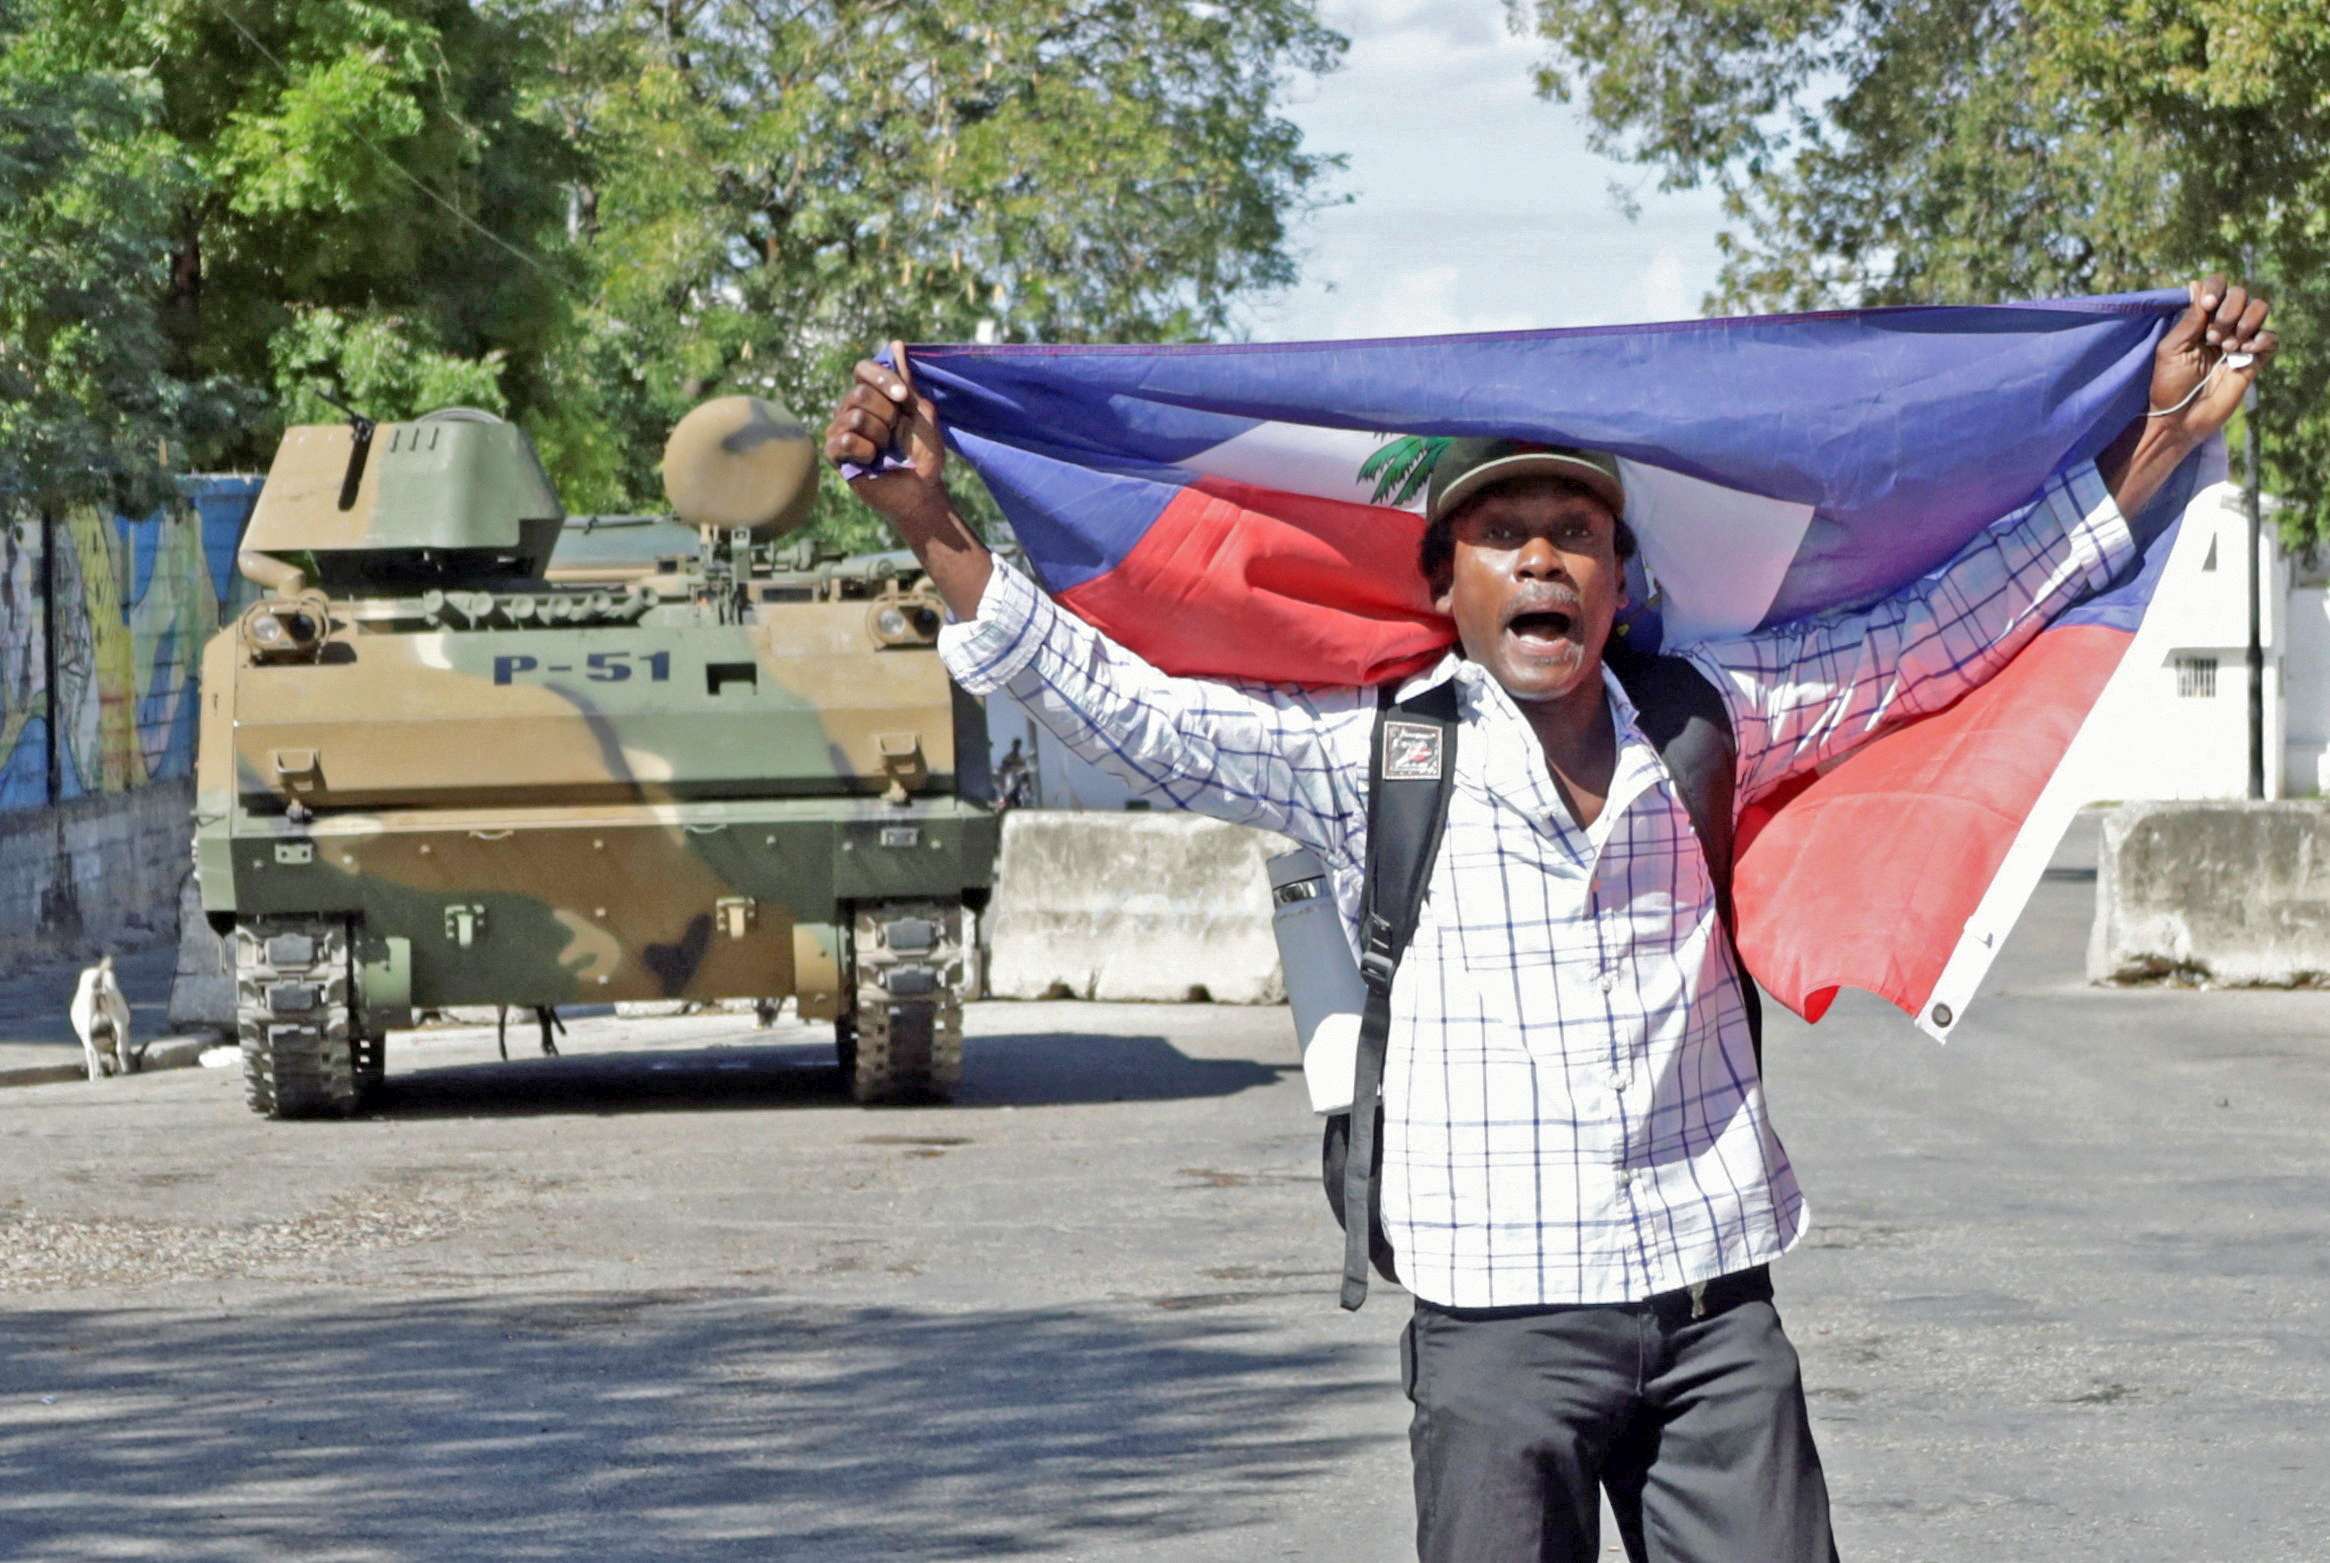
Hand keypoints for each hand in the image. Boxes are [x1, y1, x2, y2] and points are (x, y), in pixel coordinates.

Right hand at [823, 343, 948, 526]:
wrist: (921, 489)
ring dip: (879, 435)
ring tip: (885, 450)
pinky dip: (866, 450)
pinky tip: (872, 460)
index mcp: (872, 395)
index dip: (882, 379)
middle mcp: (851, 408)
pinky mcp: (834, 453)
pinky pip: (844, 439)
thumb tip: (896, 345)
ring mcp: (840, 430)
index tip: (903, 399)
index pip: (863, 369)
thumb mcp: (920, 412)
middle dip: (886, 414)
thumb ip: (906, 382)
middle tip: (895, 434)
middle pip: (858, 393)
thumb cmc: (923, 453)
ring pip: (853, 416)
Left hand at [2146, 274, 2278, 446]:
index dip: (2217, 288)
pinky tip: (2245, 352)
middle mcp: (2221, 326)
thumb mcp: (2172, 348)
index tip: (2208, 304)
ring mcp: (2239, 342)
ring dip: (2245, 322)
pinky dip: (2262, 339)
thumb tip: (2196, 284)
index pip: (2217, 287)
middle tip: (2212, 337)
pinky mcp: (2254, 360)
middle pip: (2241, 294)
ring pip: (2260, 309)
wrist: (2180, 419)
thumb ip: (2190, 318)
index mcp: (2200, 320)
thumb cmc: (2168, 385)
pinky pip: (2271, 338)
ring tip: (2226, 347)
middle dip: (2228, 311)